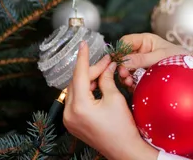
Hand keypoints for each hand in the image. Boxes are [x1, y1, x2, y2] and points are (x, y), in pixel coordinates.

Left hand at [63, 41, 157, 159]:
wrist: (124, 150)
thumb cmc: (122, 126)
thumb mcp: (115, 98)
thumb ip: (106, 79)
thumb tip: (106, 66)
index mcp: (79, 106)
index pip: (79, 74)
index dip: (83, 57)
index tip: (84, 44)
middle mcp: (69, 113)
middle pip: (77, 82)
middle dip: (91, 70)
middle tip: (108, 62)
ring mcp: (69, 120)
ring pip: (76, 90)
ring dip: (88, 80)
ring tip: (104, 73)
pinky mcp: (73, 123)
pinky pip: (76, 100)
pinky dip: (86, 91)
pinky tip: (97, 86)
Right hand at [117, 33, 189, 87]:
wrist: (190, 72)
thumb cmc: (179, 57)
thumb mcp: (161, 56)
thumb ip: (142, 59)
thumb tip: (123, 60)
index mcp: (145, 41)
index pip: (126, 42)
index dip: (121, 50)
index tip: (119, 60)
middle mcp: (140, 52)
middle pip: (123, 56)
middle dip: (122, 65)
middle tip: (123, 73)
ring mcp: (140, 64)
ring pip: (125, 68)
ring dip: (124, 75)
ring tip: (128, 81)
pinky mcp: (141, 76)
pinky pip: (131, 78)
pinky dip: (130, 82)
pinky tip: (131, 85)